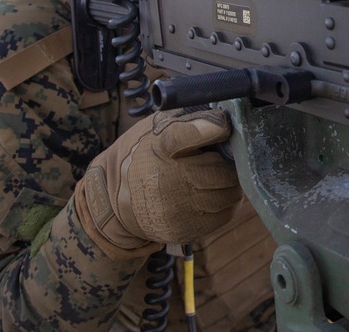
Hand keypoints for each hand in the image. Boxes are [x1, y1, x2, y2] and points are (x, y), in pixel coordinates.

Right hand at [74, 108, 241, 259]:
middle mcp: (167, 180)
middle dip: (229, 163)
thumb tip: (226, 119)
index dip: (210, 127)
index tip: (224, 125)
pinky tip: (209, 193)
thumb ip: (191, 119)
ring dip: (230, 184)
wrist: (117, 200)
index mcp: (160, 146)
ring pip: (231, 194)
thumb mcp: (158, 128)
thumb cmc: (146, 156)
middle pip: (224, 171)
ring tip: (215, 175)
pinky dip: (225, 203)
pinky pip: (226, 214)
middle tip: (222, 158)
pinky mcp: (186, 230)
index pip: (186, 135)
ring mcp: (177, 208)